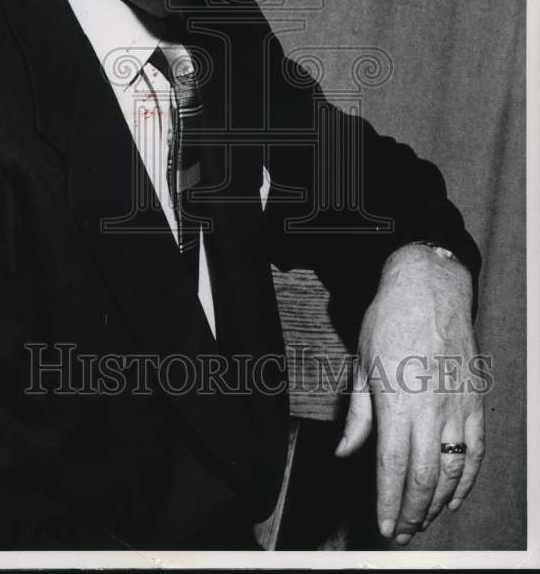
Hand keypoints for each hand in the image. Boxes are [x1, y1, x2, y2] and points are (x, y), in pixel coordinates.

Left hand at [334, 243, 485, 545]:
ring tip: (423, 520)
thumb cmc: (389, 321)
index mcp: (396, 401)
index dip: (390, 502)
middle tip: (402, 533)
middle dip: (413, 511)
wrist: (430, 288)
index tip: (385, 525)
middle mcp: (430, 410)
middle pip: (424, 477)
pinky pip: (476, 450)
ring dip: (438, 502)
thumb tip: (346, 452)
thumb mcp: (361, 363)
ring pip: (453, 470)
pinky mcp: (475, 401)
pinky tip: (455, 496)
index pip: (393, 467)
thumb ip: (357, 415)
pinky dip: (467, 479)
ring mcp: (457, 407)